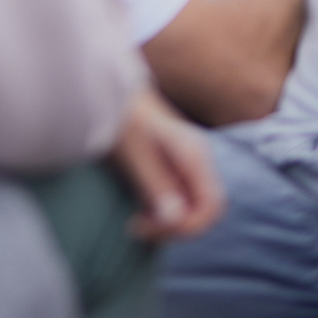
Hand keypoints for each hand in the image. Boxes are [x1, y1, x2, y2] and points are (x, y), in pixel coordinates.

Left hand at [111, 86, 223, 242]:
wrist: (106, 88)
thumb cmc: (120, 117)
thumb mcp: (134, 151)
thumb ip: (156, 183)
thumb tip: (176, 219)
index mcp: (194, 156)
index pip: (212, 206)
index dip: (189, 227)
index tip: (152, 229)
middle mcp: (196, 163)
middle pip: (202, 211)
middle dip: (175, 228)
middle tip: (138, 229)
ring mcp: (184, 166)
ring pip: (189, 208)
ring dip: (167, 223)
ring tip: (137, 224)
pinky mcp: (169, 168)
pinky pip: (176, 200)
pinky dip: (162, 213)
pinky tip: (139, 213)